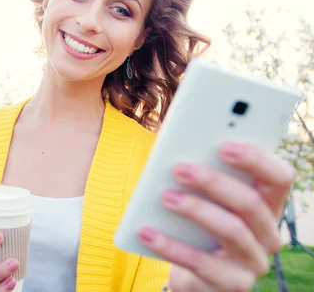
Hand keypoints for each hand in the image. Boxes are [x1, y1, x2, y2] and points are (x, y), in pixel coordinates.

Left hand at [137, 142, 295, 291]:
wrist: (196, 276)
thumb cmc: (199, 227)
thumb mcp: (205, 201)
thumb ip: (200, 178)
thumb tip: (176, 155)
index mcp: (267, 205)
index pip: (279, 178)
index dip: (256, 160)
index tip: (224, 145)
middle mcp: (268, 234)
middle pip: (251, 203)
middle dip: (214, 182)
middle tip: (180, 169)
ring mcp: (253, 262)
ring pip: (233, 231)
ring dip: (196, 209)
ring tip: (165, 197)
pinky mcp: (232, 284)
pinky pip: (201, 263)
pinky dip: (169, 246)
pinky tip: (145, 232)